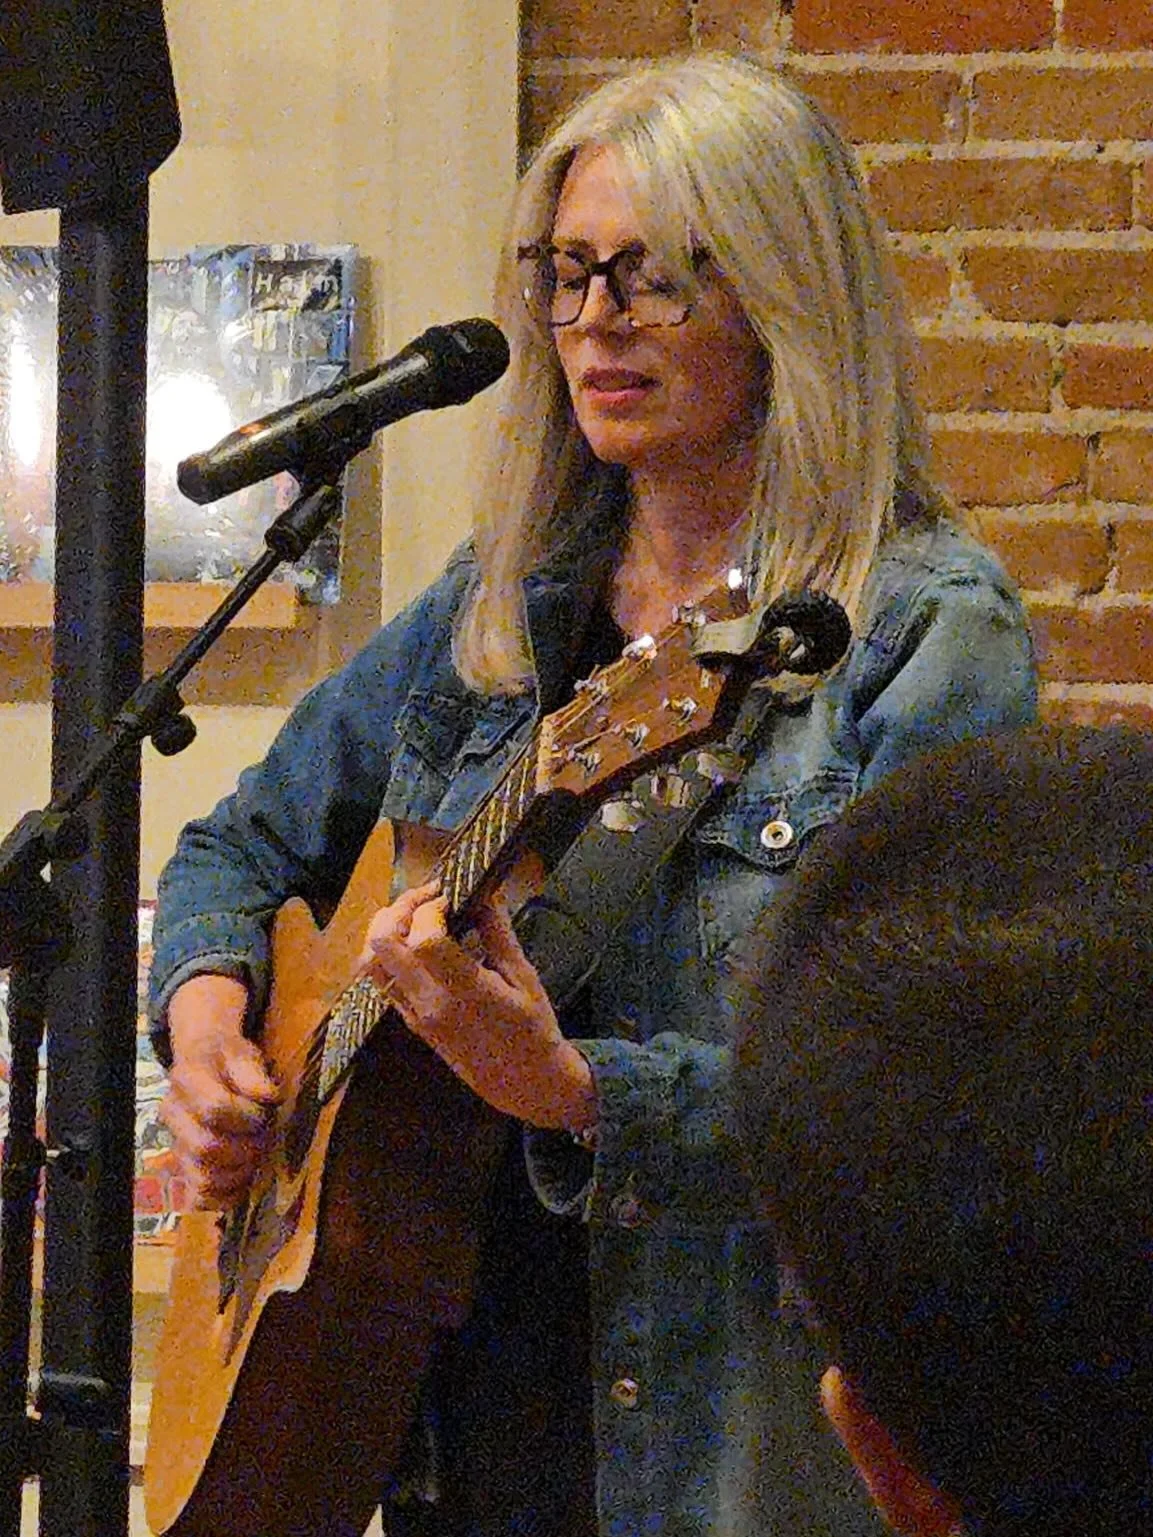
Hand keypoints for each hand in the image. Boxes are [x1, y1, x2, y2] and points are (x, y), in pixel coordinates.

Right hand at [160, 973, 280, 1208]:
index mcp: (186, 1080)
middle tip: (265, 1137)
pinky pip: (198, 1196)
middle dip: (246, 1147)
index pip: (214, 1109)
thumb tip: (267, 1094)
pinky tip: (244, 1182)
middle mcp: (173, 1114)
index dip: (246, 1116)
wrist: (206, 1063)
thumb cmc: (227, 1060)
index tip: (264, 1113)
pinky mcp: (184, 1167)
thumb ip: (251, 1071)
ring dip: (239, 1173)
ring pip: (202, 1176)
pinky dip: (225, 1196)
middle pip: (206, 1147)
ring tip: (256, 1157)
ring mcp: (176, 1143)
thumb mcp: (242, 1052)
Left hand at [360, 883, 596, 1132]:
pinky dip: (390, 954)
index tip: (450, 895)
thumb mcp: (525, 976)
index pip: (424, 938)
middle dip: (400, 908)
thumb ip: (499, 933)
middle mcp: (430, 1003)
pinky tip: (417, 944)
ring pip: (370, 964)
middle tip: (427, 897)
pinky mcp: (410, 1023)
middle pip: (384, 944)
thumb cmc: (533, 1029)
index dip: (431, 907)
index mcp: (464, 991)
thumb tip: (484, 893)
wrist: (524, 1083)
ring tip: (415, 917)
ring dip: (385, 931)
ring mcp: (414, 1015)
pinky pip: (382, 982)